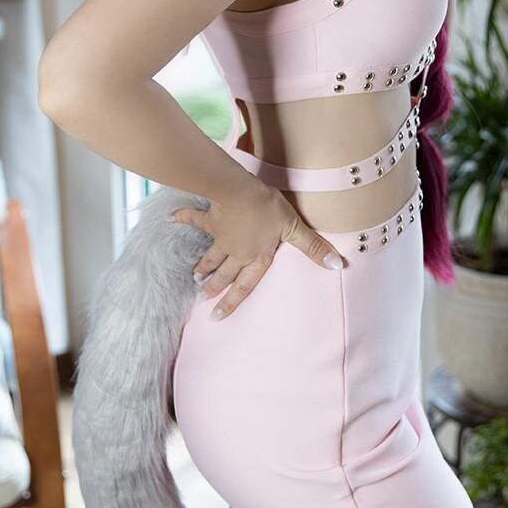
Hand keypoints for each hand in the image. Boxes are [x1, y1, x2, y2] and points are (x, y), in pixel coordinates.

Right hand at [168, 184, 344, 318]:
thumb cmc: (268, 210)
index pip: (245, 285)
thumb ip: (313, 247)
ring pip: (211, 256)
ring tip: (194, 278)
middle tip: (202, 298)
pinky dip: (183, 219)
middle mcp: (237, 252)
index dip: (232, 301)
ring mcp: (222, 237)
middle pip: (225, 274)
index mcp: (256, 257)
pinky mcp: (212, 218)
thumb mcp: (294, 228)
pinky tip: (170, 219)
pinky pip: (195, 220)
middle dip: (214, 288)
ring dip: (203, 266)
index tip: (216, 316)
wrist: (239, 191)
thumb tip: (337, 265)